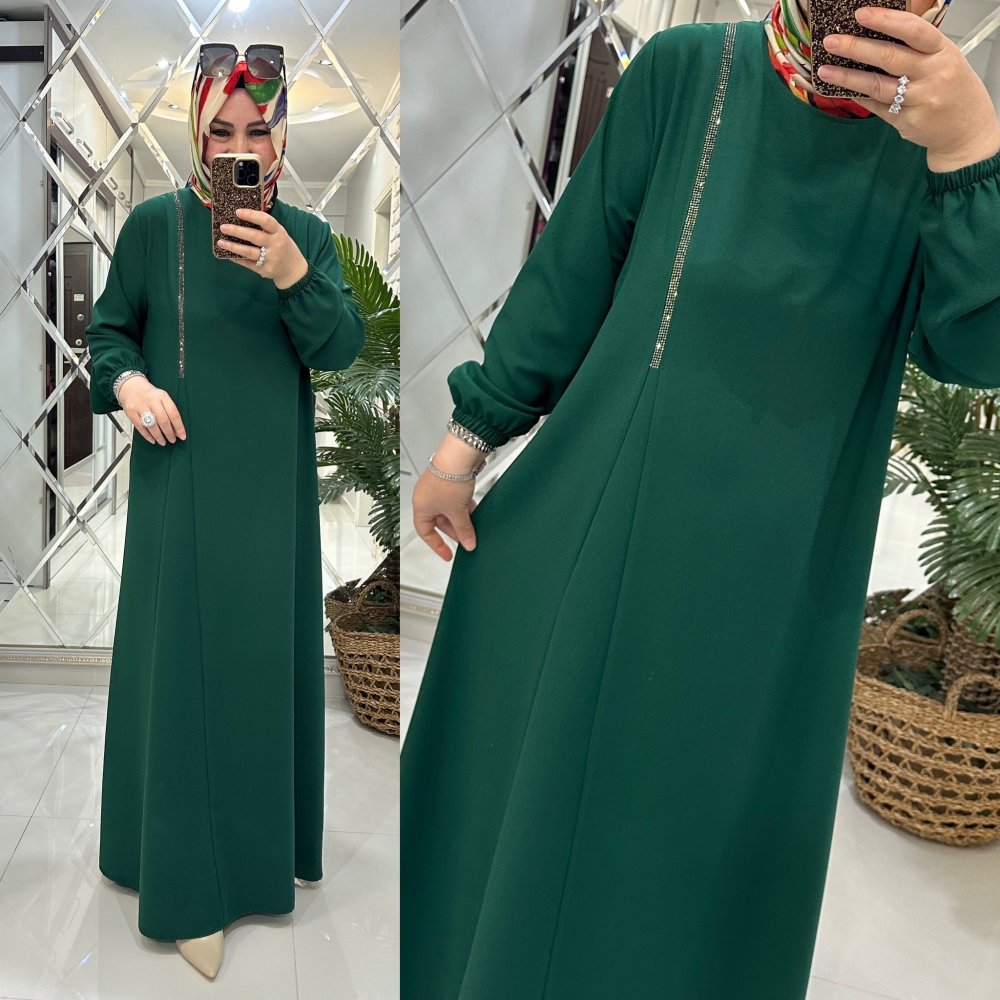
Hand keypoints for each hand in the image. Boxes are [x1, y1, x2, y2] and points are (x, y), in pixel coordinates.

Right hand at [117, 376, 186, 445]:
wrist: (131, 386)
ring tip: (163, 442)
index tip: (182, 436)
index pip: (173, 414)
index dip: (179, 427)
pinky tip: (152, 439)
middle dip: (169, 433)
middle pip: (163, 420)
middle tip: (172, 440)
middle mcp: (151, 400)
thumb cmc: (149, 395)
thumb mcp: (162, 398)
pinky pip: (140, 427)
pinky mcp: (130, 412)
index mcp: (162, 396)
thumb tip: (176, 429)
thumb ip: (169, 412)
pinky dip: (147, 435)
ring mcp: (140, 406)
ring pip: (151, 425)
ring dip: (159, 436)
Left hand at [216, 207, 309, 288]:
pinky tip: (227, 254)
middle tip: (223, 227)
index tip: (238, 212)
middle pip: (254, 236)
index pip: (266, 221)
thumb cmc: (284, 248)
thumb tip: (243, 217)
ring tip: (221, 242)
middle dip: (237, 231)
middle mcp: (275, 245)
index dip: (251, 215)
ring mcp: (269, 259)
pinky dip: (236, 258)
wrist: (293, 270)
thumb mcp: (280, 234)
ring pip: (248, 252)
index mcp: (279, 233)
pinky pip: (247, 263)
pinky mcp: (263, 270)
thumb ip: (266, 228)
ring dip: (233, 246)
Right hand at [412, 436, 486, 560]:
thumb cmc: (449, 480)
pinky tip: (473, 510)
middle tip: (466, 539)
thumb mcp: (458, 512)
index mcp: (420, 506)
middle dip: (454, 530)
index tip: (448, 554)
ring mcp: (436, 488)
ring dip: (460, 518)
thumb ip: (464, 530)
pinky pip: (454, 500)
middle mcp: (425, 497)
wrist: (459, 456)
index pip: (426, 533)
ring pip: (448, 510)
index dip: (437, 545)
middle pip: (439, 521)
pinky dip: (463, 507)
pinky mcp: (448, 480)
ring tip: (472, 525)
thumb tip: (468, 543)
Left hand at [818, 7, 999, 169]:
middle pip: (888, 58)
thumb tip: (878, 32)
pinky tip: (841, 89)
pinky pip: (875, 106)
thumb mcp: (944, 58)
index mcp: (943, 52)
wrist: (966, 129)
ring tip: (825, 70)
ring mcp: (918, 100)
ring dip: (847, 77)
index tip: (860, 14)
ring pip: (877, 85)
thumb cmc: (953, 88)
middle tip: (831, 41)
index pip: (913, 30)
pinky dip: (857, 96)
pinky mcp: (905, 121)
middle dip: (856, 47)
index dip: (885, 21)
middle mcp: (932, 75)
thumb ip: (916, 47)